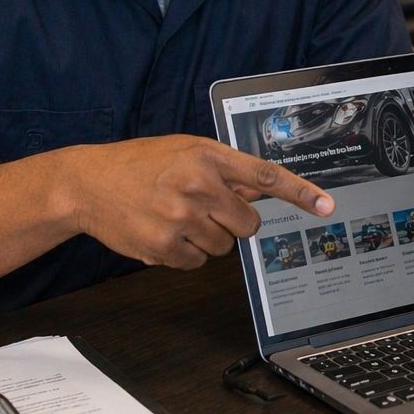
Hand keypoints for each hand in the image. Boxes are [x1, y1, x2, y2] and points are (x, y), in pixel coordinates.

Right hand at [50, 135, 334, 269]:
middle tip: (203, 208)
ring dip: (204, 237)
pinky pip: (197, 261)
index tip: (326, 205)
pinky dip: (183, 253)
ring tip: (173, 216)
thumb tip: (259, 194)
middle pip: (248, 223)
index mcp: (207, 155)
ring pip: (223, 246)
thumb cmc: (140, 165)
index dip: (300, 192)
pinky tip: (162, 232)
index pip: (265, 176)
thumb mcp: (185, 152)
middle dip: (231, 221)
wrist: (87, 183)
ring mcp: (180, 216)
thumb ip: (224, 171)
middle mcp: (197, 183)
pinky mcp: (163, 245)